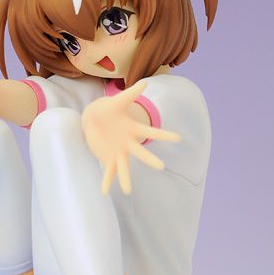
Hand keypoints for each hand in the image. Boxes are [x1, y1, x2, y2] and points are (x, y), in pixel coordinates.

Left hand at [81, 80, 180, 194]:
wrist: (94, 118)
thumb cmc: (109, 109)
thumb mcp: (118, 101)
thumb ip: (131, 94)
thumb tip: (144, 82)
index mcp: (133, 129)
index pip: (150, 132)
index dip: (164, 135)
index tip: (179, 138)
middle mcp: (128, 143)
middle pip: (140, 152)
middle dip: (148, 159)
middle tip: (160, 167)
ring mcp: (118, 151)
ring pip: (123, 166)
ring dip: (125, 178)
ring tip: (127, 191)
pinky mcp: (107, 157)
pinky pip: (108, 171)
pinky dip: (106, 181)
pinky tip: (104, 192)